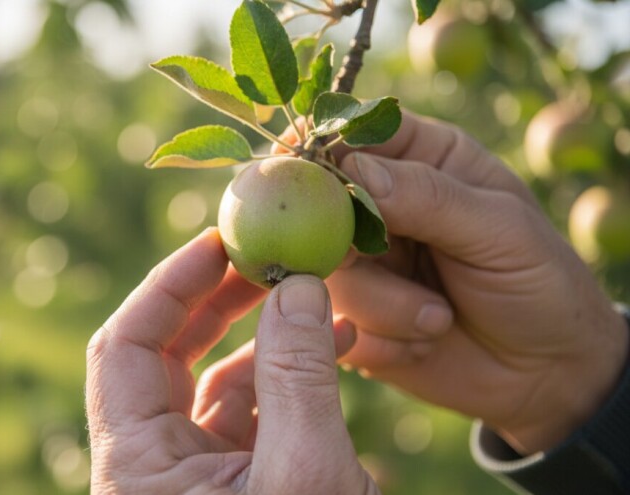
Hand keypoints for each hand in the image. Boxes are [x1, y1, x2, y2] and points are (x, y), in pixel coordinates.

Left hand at [85, 229, 377, 494]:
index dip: (169, 283)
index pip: (124, 346)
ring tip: (318, 295)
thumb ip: (297, 379)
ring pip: (215, 382)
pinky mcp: (235, 484)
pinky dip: (290, 377)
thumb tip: (297, 285)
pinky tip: (336, 343)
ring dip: (268, 335)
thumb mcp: (304, 472)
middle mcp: (153, 464)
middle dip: (220, 297)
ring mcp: (193, 474)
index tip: (219, 240)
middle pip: (167, 354)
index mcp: (135, 462)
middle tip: (267, 253)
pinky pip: (252, 413)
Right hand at [314, 112, 628, 453]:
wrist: (548, 373)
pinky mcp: (353, 318)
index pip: (353, 134)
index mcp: (420, 160)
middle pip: (318, 206)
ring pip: (324, 274)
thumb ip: (429, 196)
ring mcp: (363, 265)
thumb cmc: (539, 283)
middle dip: (345, 245)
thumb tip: (354, 169)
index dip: (319, 146)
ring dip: (382, 306)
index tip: (302, 170)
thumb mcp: (500, 231)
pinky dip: (377, 342)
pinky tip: (422, 344)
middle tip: (374, 261)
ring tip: (437, 318)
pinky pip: (330, 326)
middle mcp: (380, 207)